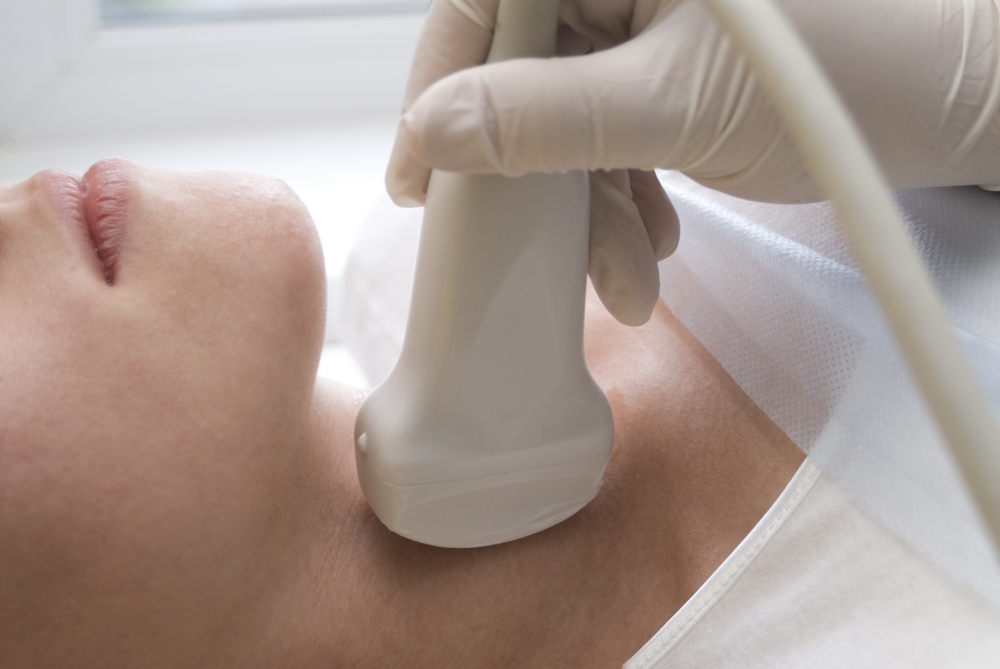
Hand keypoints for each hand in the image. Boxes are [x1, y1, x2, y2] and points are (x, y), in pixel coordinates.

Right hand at [386, 0, 999, 324]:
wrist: (945, 109)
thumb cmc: (846, 78)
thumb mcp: (679, 104)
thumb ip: (550, 117)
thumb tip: (436, 130)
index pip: (485, 6)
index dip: (438, 86)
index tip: (421, 173)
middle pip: (519, 79)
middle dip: (535, 181)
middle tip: (538, 251)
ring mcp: (638, 35)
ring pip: (561, 126)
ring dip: (586, 211)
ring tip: (629, 270)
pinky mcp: (658, 84)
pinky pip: (604, 145)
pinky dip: (619, 203)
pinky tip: (652, 241)